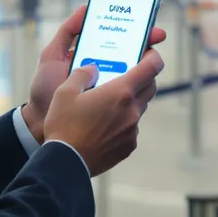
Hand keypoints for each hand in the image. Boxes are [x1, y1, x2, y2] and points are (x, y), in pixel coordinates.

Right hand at [42, 49, 164, 175]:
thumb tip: (94, 68)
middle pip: (150, 87)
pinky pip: (132, 128)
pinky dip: (123, 121)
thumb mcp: (65, 91)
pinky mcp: (128, 146)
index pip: (151, 68)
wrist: (66, 163)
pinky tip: (105, 124)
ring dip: (130, 101)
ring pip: (139, 108)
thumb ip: (83, 74)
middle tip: (129, 73)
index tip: (149, 53)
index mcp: (120, 92)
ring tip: (110, 101)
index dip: (153, 57)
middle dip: (144, 77)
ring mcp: (132, 130)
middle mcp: (132, 110)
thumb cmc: (64, 125)